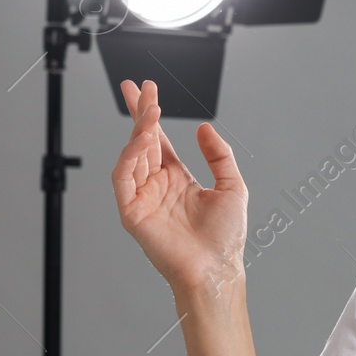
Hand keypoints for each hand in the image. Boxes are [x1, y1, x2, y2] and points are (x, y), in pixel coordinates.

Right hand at [111, 79, 248, 294]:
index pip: (158, 140)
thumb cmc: (225, 236)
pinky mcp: (131, 211)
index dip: (151, 114)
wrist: (217, 267)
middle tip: (137, 87)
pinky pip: (123, 178)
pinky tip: (142, 140)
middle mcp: (157, 186)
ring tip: (149, 112)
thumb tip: (204, 128)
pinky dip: (129, 156)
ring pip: (131, 155)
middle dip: (138, 113)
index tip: (147, 89)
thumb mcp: (232, 186)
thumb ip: (219, 155)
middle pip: (141, 141)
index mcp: (177, 179)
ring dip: (139, 131)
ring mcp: (142, 198)